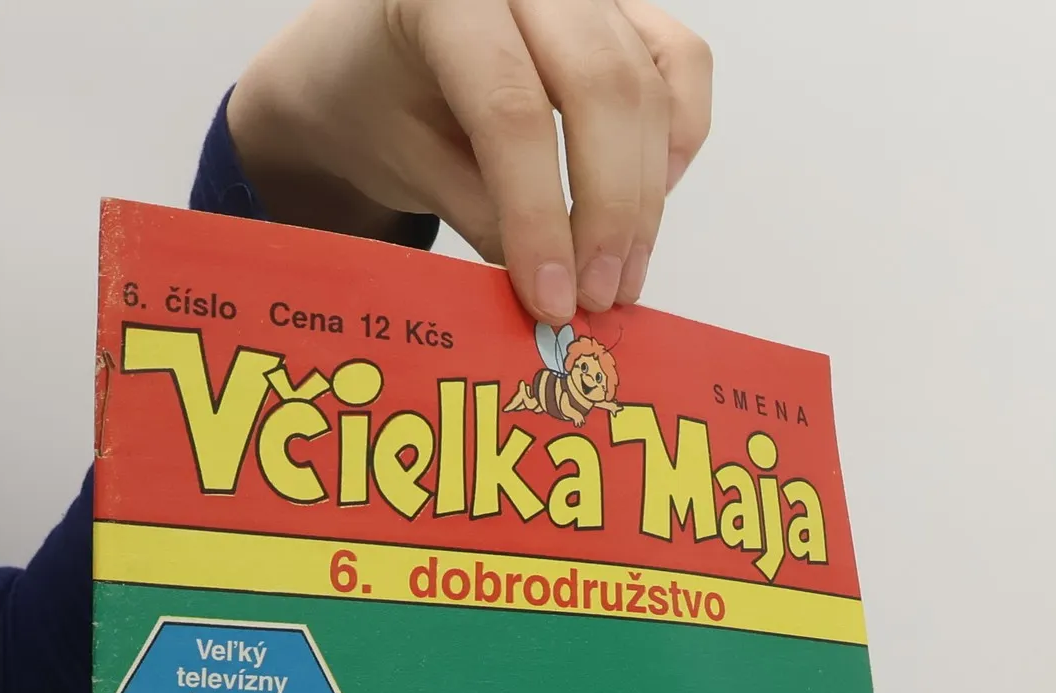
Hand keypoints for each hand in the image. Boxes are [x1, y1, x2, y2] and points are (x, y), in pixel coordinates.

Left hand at [228, 0, 713, 321]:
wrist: (375, 50)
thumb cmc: (380, 99)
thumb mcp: (409, 161)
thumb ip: (481, 215)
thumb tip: (554, 292)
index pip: (512, 108)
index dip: (539, 216)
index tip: (553, 301)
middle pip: (601, 89)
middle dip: (609, 212)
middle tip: (597, 298)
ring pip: (647, 85)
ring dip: (646, 196)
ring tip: (618, 277)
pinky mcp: (624, 9)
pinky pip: (680, 63)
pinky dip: (678, 138)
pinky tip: (650, 202)